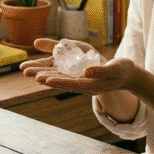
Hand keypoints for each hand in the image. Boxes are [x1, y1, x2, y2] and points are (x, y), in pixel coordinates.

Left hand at [19, 38, 134, 94]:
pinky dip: (52, 70)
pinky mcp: (80, 75)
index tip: (45, 79)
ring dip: (43, 73)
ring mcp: (81, 80)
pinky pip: (63, 73)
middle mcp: (83, 84)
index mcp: (92, 85)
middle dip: (44, 77)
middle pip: (60, 81)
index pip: (72, 84)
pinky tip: (41, 69)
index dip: (58, 82)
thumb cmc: (123, 71)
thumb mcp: (115, 69)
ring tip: (27, 71)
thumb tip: (86, 71)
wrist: (127, 74)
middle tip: (26, 72)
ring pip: (59, 77)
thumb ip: (101, 70)